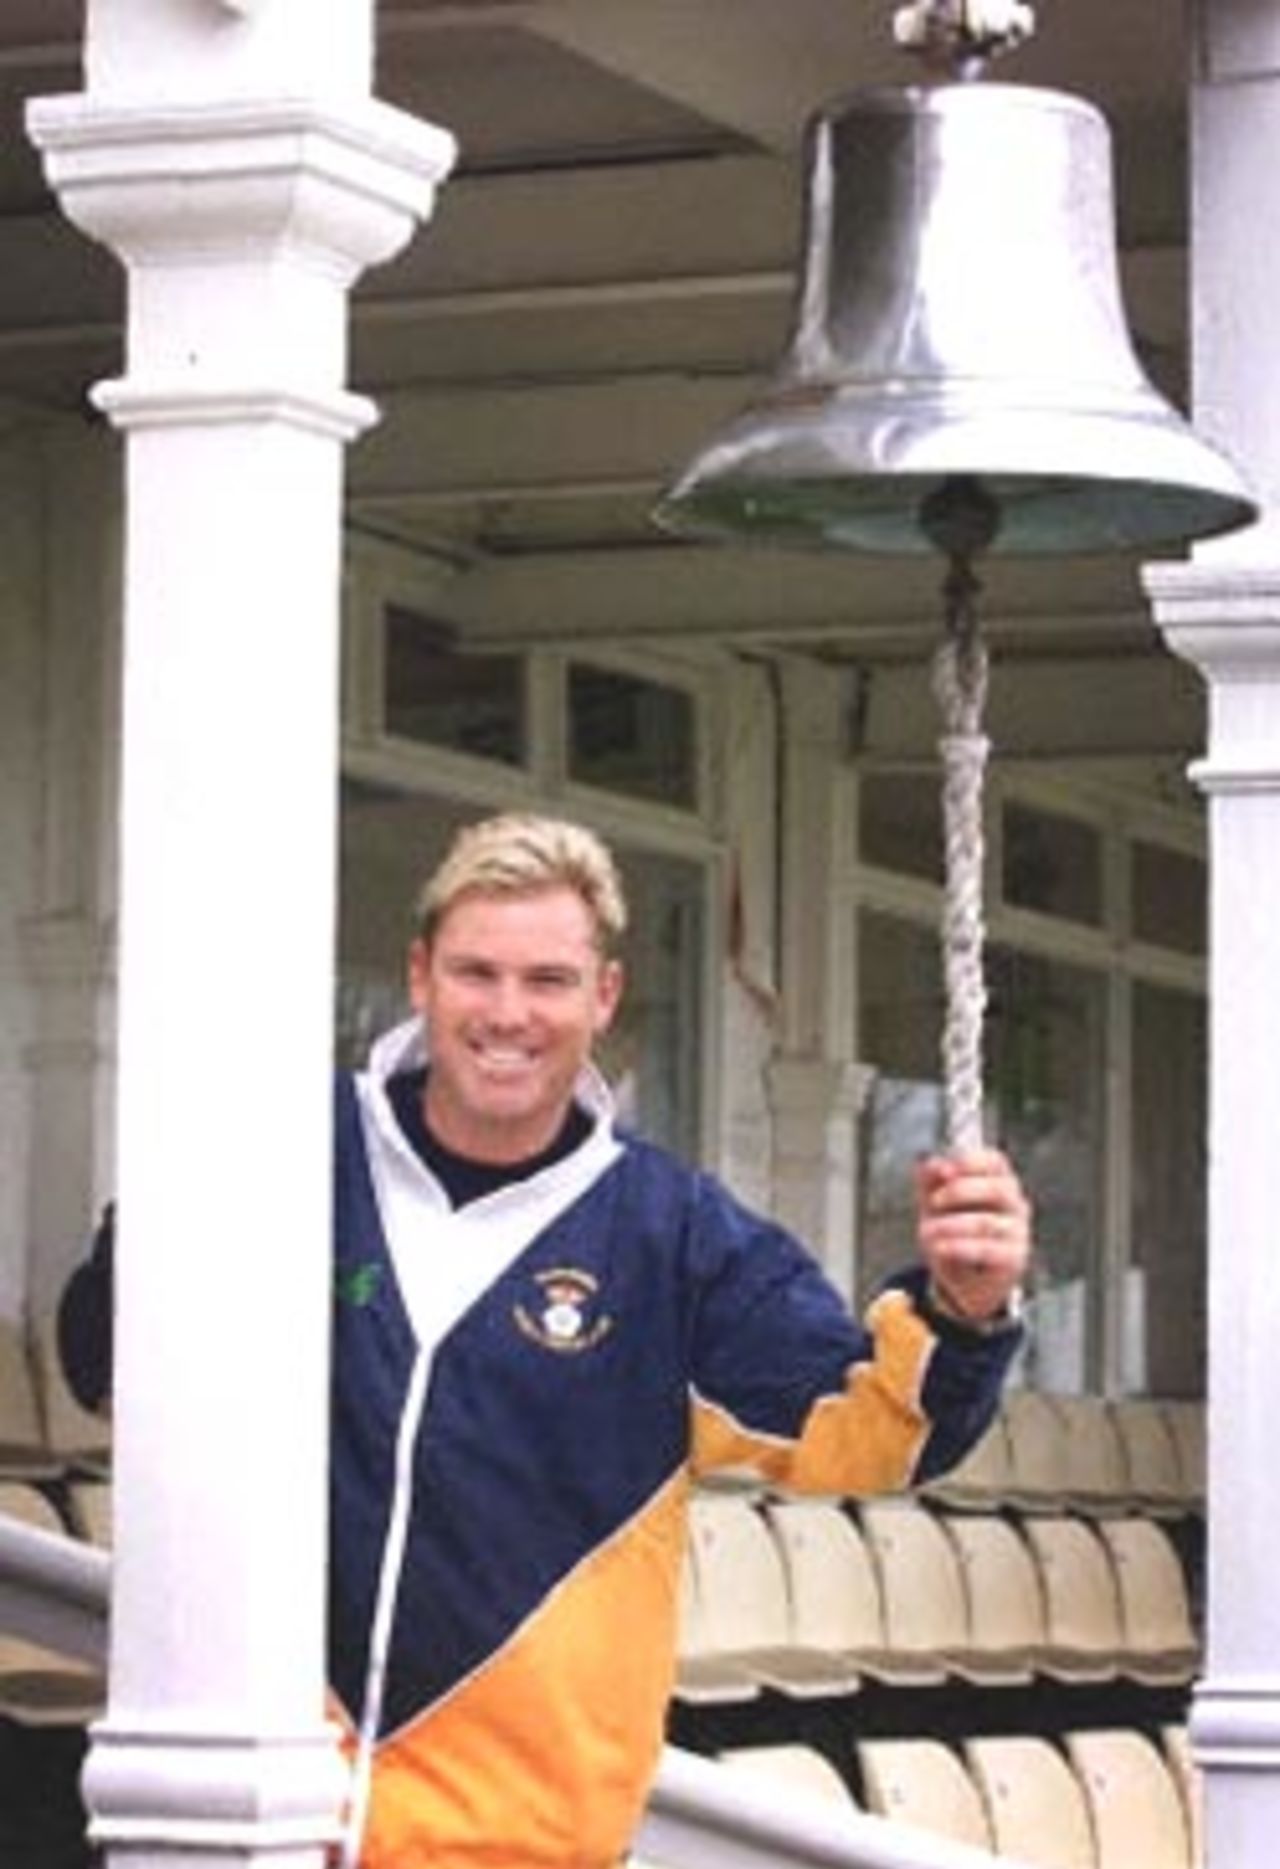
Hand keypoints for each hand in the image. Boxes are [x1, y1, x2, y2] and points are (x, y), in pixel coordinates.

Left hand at [915, 1147, 1030, 1324]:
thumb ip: (930, 1181)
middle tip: (934, 1201)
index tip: (944, 1168)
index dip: (971, 1161)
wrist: (964, 1279)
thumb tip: (928, 1162)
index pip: (996, 1162)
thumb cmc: (953, 1232)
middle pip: (998, 1188)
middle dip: (960, 1191)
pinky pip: (988, 1250)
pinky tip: (939, 1247)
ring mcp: (1018, 1232)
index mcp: (998, 1181)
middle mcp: (1015, 1204)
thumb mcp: (935, 1204)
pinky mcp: (1014, 1259)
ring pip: (987, 1222)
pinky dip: (959, 1247)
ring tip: (926, 1232)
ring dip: (951, 1225)